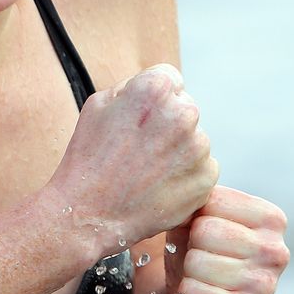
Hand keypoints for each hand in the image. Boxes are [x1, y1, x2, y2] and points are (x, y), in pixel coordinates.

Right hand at [50, 64, 218, 250]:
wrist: (89, 213)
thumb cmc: (88, 159)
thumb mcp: (98, 105)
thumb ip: (133, 87)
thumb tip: (157, 88)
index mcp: (155, 89)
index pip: (170, 79)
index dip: (153, 99)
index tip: (141, 119)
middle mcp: (183, 113)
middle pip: (184, 108)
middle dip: (168, 124)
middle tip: (140, 149)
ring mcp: (198, 147)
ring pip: (194, 139)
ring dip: (177, 150)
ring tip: (146, 170)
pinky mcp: (206, 177)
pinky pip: (202, 167)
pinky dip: (185, 175)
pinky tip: (158, 185)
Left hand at [167, 185, 287, 293]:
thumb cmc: (194, 251)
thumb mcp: (194, 215)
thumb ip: (194, 196)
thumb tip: (186, 194)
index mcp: (271, 219)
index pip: (213, 199)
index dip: (193, 216)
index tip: (200, 232)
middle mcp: (277, 251)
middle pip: (206, 231)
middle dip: (190, 244)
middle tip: (198, 258)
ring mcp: (266, 286)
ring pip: (197, 262)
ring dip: (187, 270)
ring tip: (199, 277)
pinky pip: (197, 293)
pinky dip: (186, 292)